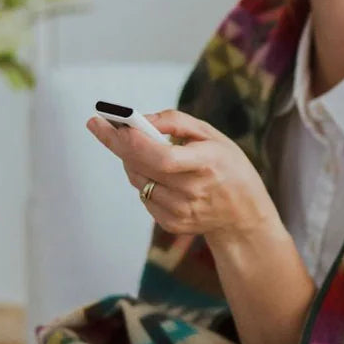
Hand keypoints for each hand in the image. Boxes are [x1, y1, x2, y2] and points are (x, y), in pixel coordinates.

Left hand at [86, 110, 279, 241]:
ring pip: (138, 181)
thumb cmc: (227, 165)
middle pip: (142, 167)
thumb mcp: (211, 134)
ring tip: (139, 148)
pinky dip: (144, 180)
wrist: (244, 212)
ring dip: (131, 161)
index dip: (133, 142)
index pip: (162, 157)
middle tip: (99, 124)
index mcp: (207, 163)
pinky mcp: (173, 223)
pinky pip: (144, 196)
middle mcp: (193, 191)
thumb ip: (175, 122)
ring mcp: (182, 211)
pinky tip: (158, 174)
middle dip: (117, 143)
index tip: (109, 124)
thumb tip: (140, 120)